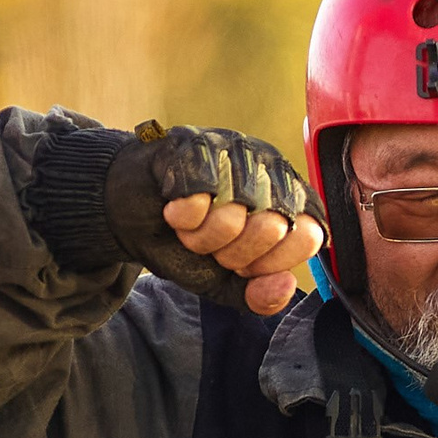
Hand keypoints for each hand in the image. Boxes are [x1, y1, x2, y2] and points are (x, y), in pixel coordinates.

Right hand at [106, 122, 325, 315]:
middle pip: (272, 227)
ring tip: (188, 226)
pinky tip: (172, 207)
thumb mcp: (224, 281)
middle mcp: (271, 167)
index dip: (270, 262)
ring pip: (235, 212)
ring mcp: (234, 149)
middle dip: (231, 253)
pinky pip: (200, 192)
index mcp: (290, 198)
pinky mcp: (195, 142)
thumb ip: (258, 295)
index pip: (310, 235)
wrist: (127, 216)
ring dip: (201, 236)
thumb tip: (285, 286)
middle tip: (210, 243)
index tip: (243, 264)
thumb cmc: (182, 242)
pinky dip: (182, 215)